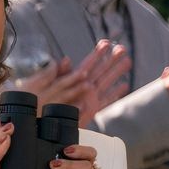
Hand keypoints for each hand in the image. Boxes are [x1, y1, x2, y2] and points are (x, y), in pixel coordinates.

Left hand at [9, 41, 131, 126]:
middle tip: (122, 48)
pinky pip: (105, 101)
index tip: (105, 42)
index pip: (87, 64)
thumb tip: (65, 59)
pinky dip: (115, 93)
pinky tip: (124, 85)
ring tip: (128, 61)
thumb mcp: (45, 86)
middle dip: (111, 59)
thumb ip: (56, 73)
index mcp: (72, 81)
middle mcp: (82, 88)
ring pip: (106, 82)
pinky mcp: (91, 110)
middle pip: (100, 71)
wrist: (43, 126)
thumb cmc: (41, 105)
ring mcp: (88, 98)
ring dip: (116, 72)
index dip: (96, 54)